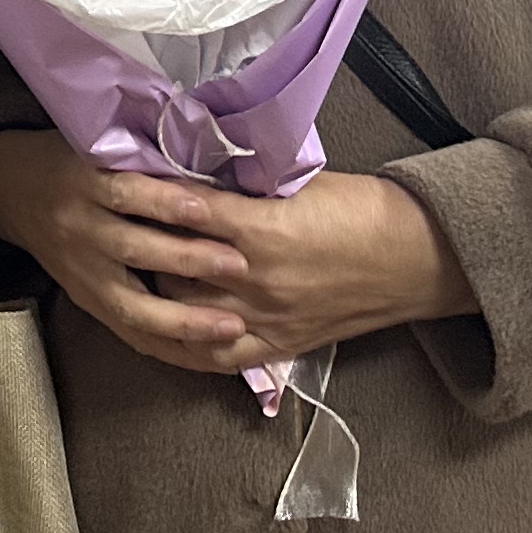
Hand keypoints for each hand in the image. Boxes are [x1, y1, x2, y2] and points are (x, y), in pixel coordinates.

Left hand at [137, 171, 475, 363]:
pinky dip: (186, 346)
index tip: (121, 182)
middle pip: (173, 267)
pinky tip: (160, 332)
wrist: (413, 258)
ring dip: (158, 294)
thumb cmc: (359, 211)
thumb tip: (195, 175)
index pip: (183, 213)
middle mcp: (256, 279)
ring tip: (129, 276)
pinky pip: (219, 357)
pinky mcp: (281, 346)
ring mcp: (267, 318)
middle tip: (117, 229)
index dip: (149, 198)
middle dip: (143, 249)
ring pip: (187, 314)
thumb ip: (243, 188)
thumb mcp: (296, 185)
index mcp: (260, 230)